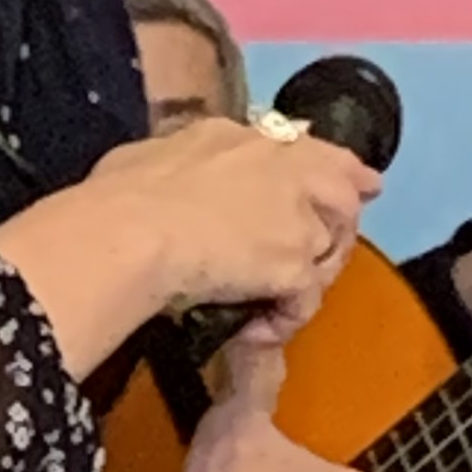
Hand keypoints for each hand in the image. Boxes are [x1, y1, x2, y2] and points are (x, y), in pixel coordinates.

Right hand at [88, 120, 379, 340]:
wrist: (132, 231)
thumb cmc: (119, 197)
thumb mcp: (143, 159)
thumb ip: (167, 163)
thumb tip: (154, 172)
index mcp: (238, 139)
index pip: (298, 146)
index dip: (328, 164)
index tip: (352, 178)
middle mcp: (280, 169)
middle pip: (339, 187)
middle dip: (346, 214)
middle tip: (338, 245)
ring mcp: (294, 217)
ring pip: (331, 246)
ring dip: (312, 274)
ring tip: (280, 302)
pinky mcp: (295, 265)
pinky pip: (306, 301)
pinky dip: (285, 321)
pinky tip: (257, 331)